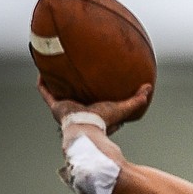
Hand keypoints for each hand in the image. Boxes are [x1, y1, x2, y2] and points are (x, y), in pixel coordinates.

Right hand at [37, 77, 152, 135]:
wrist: (87, 127)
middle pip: (74, 96)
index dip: (96, 93)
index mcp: (92, 113)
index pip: (94, 102)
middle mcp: (77, 111)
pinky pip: (45, 92)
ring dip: (56, 81)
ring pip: (58, 93)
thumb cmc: (104, 121)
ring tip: (54, 66)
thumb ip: (137, 99)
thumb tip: (149, 87)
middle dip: (73, 85)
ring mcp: (65, 109)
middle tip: (74, 70)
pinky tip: (42, 69)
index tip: (97, 81)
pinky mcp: (55, 107)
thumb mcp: (123, 108)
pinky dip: (43, 82)